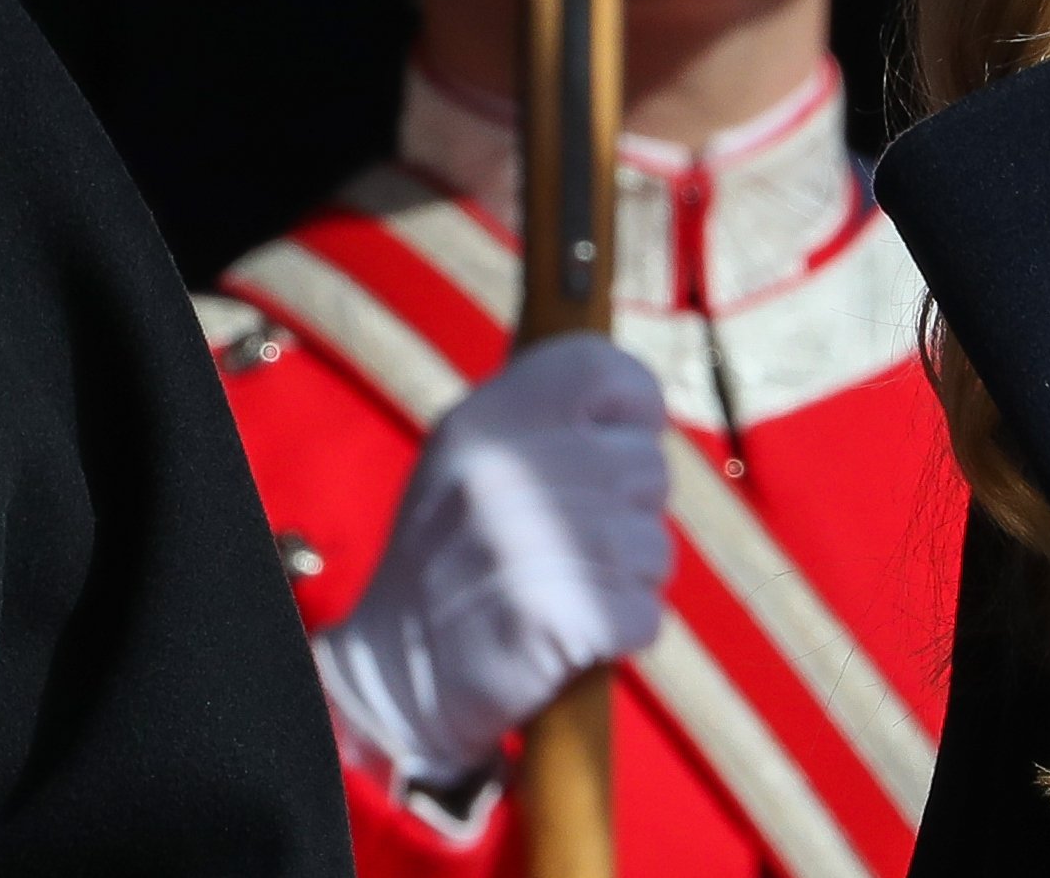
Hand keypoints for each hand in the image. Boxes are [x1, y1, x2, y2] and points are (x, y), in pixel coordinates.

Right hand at [314, 334, 672, 787]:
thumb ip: (550, 424)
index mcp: (484, 419)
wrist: (395, 679)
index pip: (604, 370)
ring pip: (654, 545)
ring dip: (627, 578)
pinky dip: (622, 631)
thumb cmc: (455, 561)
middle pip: (649, 467)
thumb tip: (645, 409)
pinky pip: (645, 612)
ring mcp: (533, 541)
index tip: (615, 447)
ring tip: (563, 590)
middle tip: (568, 546)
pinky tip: (569, 636)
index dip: (632, 412)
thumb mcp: (475, 463)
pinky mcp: (561, 616)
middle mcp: (507, 469)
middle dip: (631, 513)